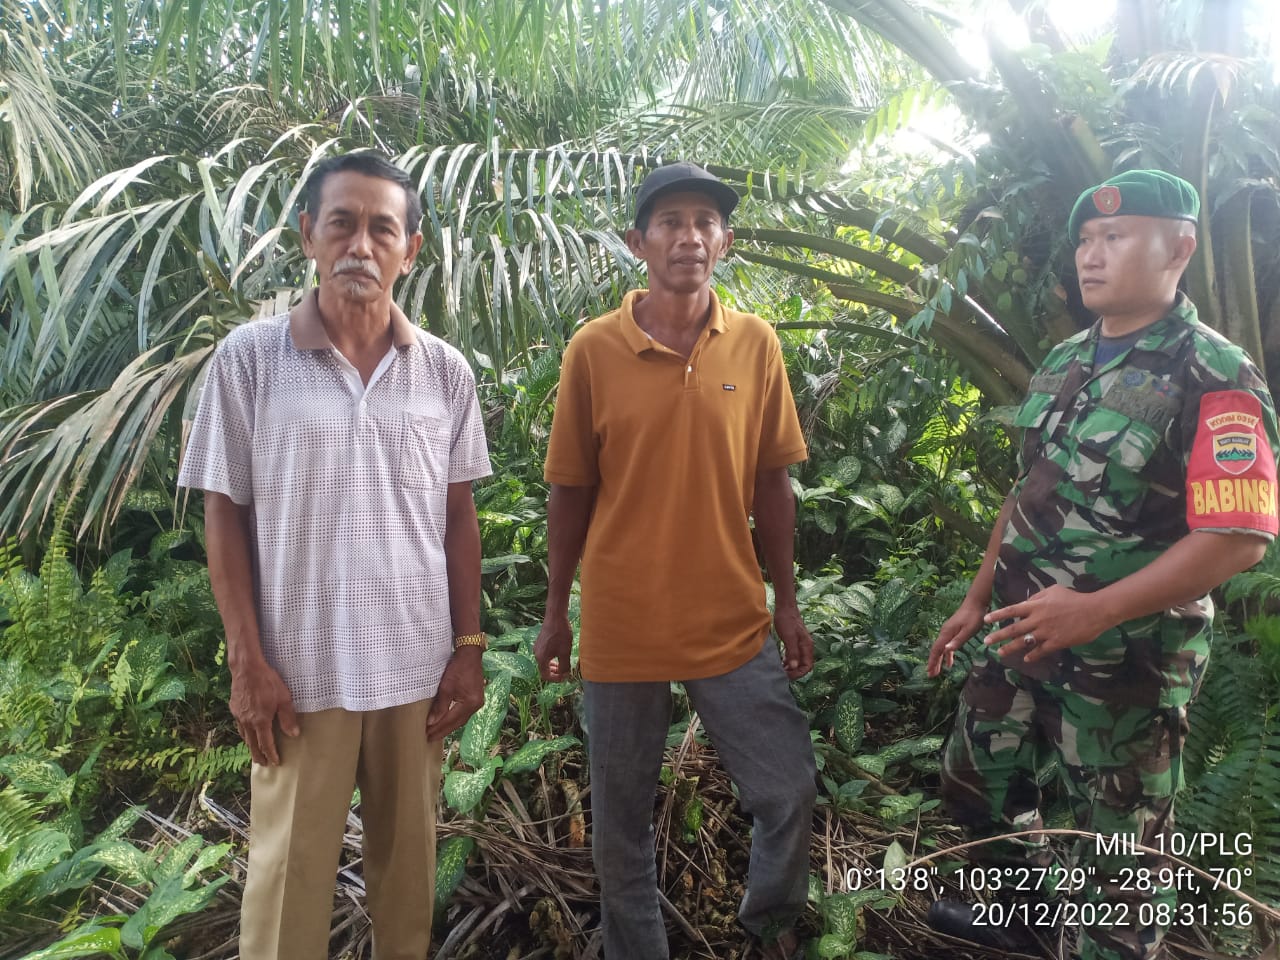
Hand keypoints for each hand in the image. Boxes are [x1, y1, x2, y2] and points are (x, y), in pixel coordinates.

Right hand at [230, 660, 297, 765]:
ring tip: (254, 751)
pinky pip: (239, 725)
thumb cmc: (267, 682)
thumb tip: (294, 734)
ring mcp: (239, 715)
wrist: (247, 668)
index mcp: (260, 721)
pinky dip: (244, 733)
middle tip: (263, 764)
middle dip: (258, 755)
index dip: (271, 754)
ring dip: (250, 745)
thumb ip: (288, 718)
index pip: (266, 744)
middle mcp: (247, 722)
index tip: (275, 762)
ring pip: (244, 735)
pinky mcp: (234, 708)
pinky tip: (247, 731)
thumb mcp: (284, 699)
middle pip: (252, 744)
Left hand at [426, 647, 485, 740]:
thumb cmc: (458, 668)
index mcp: (470, 704)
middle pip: (457, 723)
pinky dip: (454, 719)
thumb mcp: (446, 687)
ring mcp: (477, 702)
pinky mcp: (475, 698)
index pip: (451, 721)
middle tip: (429, 738)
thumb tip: (432, 722)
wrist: (470, 654)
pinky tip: (447, 721)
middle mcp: (476, 706)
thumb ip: (440, 706)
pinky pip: (463, 713)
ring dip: (448, 726)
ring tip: (436, 733)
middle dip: (443, 731)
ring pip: (461, 719)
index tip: (427, 735)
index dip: (439, 729)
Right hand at [534, 612, 574, 681]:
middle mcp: (536, 654)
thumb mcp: (565, 652)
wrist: (555, 617)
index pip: (546, 676)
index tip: (565, 677)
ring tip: (563, 665)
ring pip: (544, 662)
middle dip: (555, 673)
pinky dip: (551, 659)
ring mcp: (537, 648)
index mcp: (541, 659)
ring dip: (554, 666)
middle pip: (544, 669)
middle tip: (565, 673)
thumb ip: (564, 666)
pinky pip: (544, 655)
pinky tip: (559, 655)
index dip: (556, 679)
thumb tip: (565, 675)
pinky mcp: (539, 642)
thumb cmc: (561, 634)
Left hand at [774, 603, 813, 678]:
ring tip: (780, 670)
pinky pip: (793, 656)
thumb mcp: (789, 637)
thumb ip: (792, 652)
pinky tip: (781, 663)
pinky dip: (788, 662)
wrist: (785, 608)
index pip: (808, 666)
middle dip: (794, 672)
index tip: (787, 676)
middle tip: (782, 674)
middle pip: (804, 665)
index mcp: (807, 646)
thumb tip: (794, 667)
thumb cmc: (787, 621)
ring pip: (798, 662)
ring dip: (791, 668)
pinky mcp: (794, 642)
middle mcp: (805, 647)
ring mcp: (800, 645)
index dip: (798, 673)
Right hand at [927, 598, 986, 676]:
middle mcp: (944, 633)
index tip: (929, 671)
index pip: (937, 649)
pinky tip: (949, 663)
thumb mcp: (969, 630)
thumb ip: (958, 640)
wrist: (975, 603)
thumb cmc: (973, 616)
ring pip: (941, 649)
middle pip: (936, 650)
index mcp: (947, 633)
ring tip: (937, 672)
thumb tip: (946, 650)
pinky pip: (947, 646)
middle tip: (931, 675)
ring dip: (939, 660)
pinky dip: (947, 655)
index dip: (932, 661)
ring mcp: (948, 632)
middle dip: (933, 663)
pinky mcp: (953, 632)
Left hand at [983, 584, 1107, 662]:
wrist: (1094, 611)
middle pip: (1014, 629)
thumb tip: (1026, 601)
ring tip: (1000, 653)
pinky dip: (1032, 656)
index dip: (998, 615)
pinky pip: (1041, 651)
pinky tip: (1025, 659)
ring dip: (1010, 648)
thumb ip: (1037, 596)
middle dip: (998, 636)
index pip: (1012, 610)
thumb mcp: (1053, 590)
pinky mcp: (1057, 642)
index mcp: (1036, 605)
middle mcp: (1038, 619)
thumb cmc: (1074, 598)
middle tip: (986, 641)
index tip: (986, 620)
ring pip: (1024, 642)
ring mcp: (1046, 632)